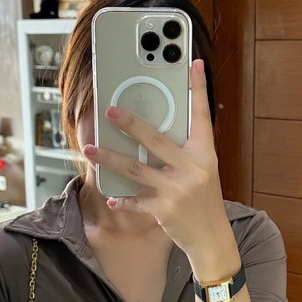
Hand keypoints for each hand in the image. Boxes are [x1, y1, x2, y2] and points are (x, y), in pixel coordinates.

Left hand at [81, 58, 231, 269]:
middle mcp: (192, 169)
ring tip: (90, 149)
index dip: (198, 89)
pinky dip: (121, 200)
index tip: (191, 63)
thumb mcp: (202, 172)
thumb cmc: (203, 202)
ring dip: (109, 159)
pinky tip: (109, 197)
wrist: (211, 238)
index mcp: (205, 154)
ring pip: (136, 169)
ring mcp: (177, 190)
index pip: (202, 115)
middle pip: (156, 140)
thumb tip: (153, 134)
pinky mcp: (164, 210)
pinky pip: (135, 202)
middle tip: (109, 111)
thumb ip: (184, 154)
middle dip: (130, 124)